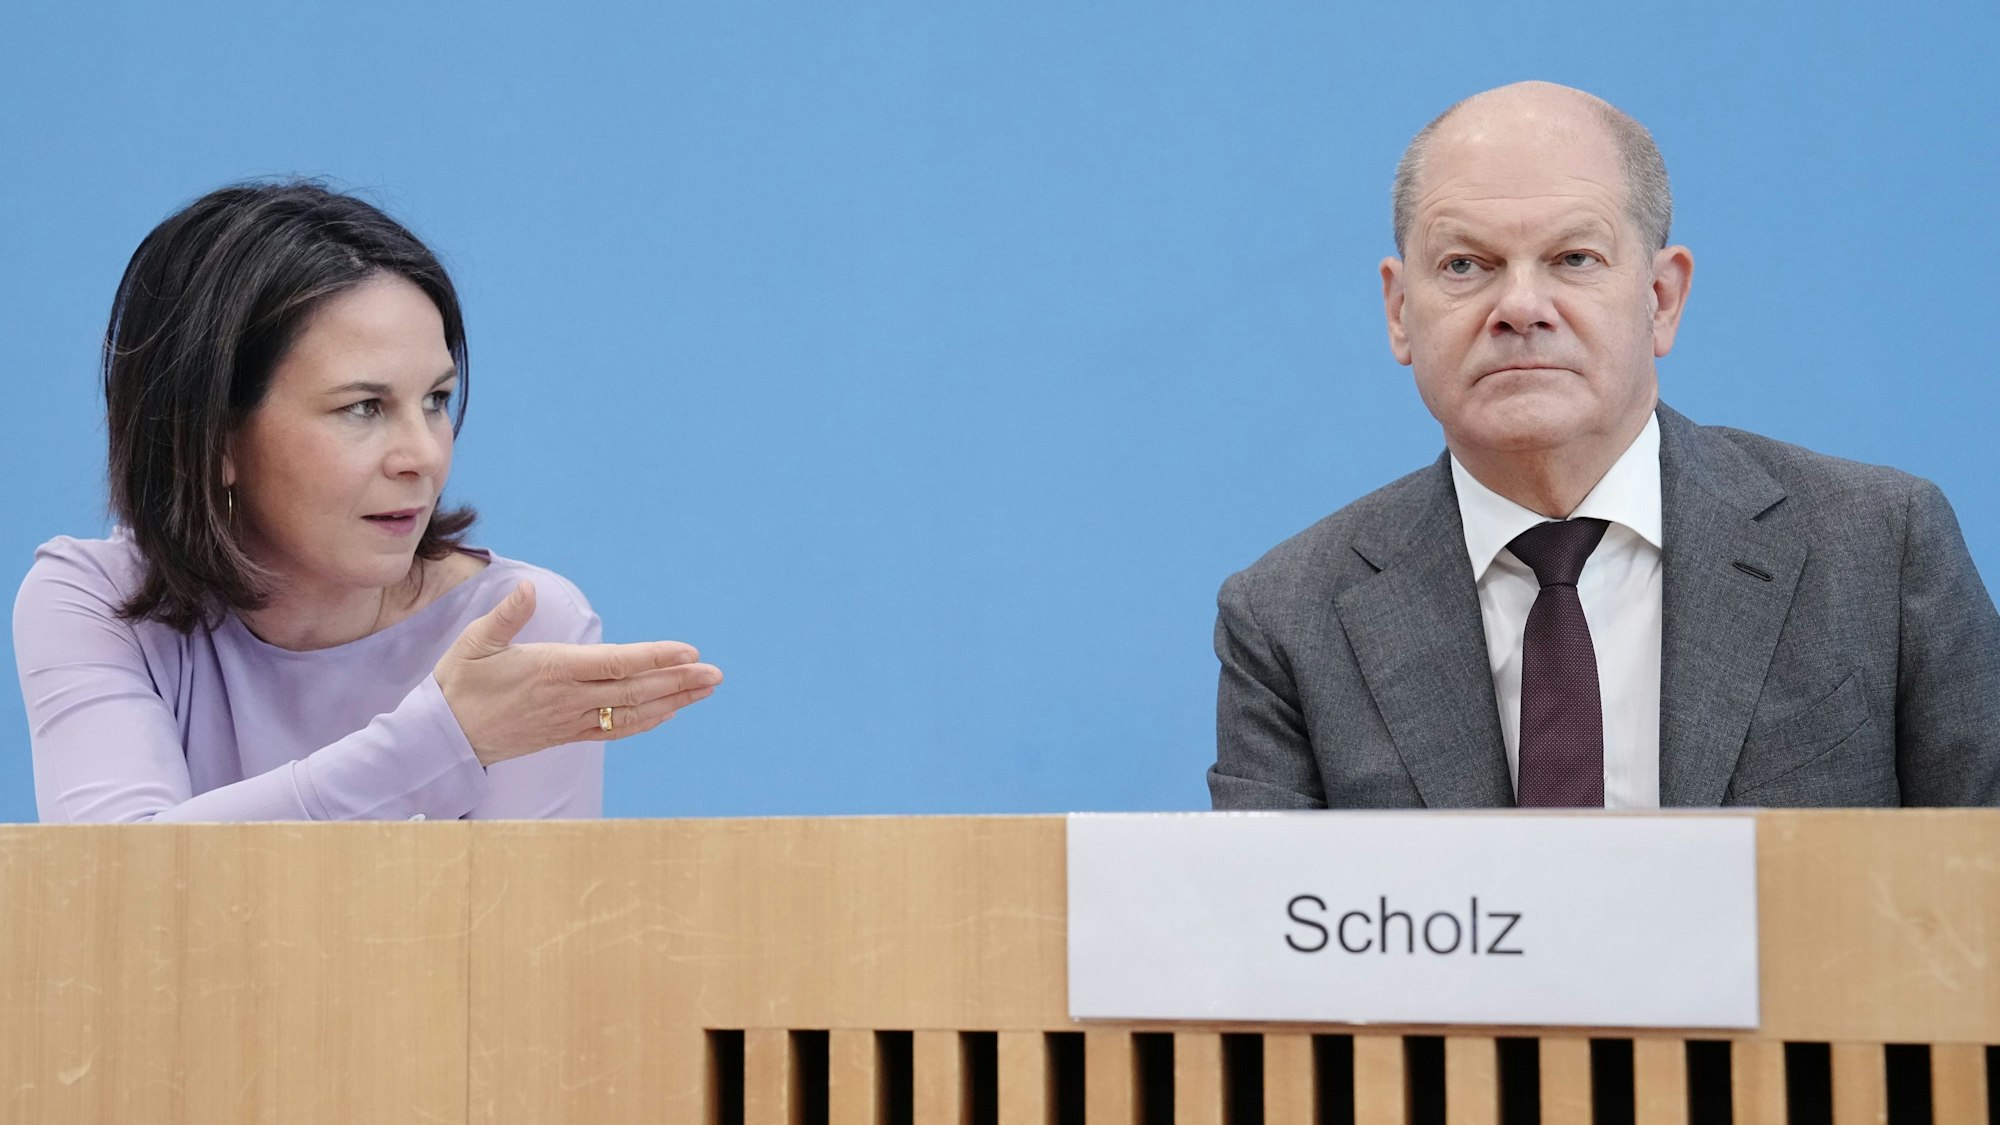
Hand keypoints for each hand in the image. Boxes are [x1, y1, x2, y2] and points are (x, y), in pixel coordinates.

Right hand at [433, 581, 722, 766]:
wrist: (443, 739)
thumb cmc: (458, 685)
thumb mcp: (474, 642)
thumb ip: (506, 616)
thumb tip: (527, 588)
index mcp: (552, 670)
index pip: (616, 664)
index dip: (655, 658)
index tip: (689, 652)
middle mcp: (568, 698)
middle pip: (635, 690)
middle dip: (679, 681)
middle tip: (717, 674)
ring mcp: (570, 720)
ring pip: (632, 712)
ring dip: (673, 700)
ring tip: (706, 690)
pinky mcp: (567, 735)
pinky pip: (614, 730)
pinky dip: (646, 720)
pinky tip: (670, 711)